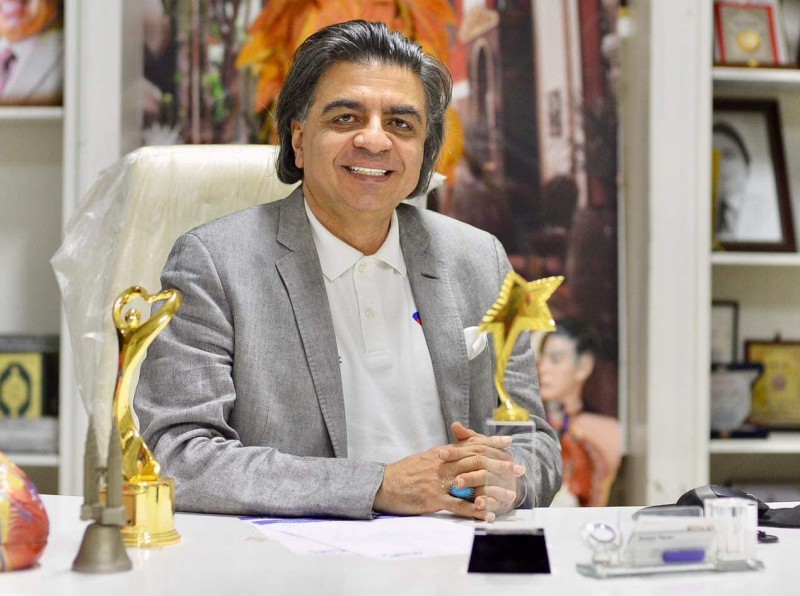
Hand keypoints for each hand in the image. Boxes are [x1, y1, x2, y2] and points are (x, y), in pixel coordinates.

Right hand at [372, 422, 523, 520]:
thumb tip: (457, 446)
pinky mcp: (434, 499)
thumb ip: (443, 453)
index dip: (491, 443)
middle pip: (477, 461)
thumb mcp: (424, 458)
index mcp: (441, 453)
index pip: (470, 444)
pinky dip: (475, 511)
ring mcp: (439, 482)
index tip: (509, 444)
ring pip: (472, 483)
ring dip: (494, 489)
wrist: (382, 484)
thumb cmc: (403, 473)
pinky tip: (489, 515)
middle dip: (500, 465)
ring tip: (511, 495)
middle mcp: (443, 464)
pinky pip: (459, 506)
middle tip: (519, 469)